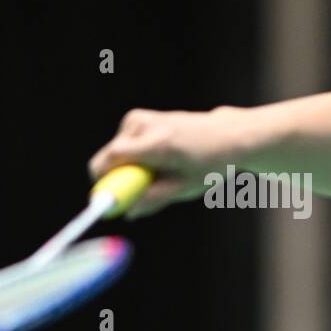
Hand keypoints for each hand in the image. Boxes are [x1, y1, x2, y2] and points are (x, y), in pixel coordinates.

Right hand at [88, 107, 237, 218]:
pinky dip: (133, 159)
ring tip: (158, 171)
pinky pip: (121, 147)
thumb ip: (154, 199)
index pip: (112, 157)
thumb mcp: (184, 187)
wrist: (225, 135)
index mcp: (158, 143)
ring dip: (128, 169)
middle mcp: (144, 125)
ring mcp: (138, 118)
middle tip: (141, 190)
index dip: (105, 181)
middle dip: (117, 178)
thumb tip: (128, 212)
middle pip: (108, 157)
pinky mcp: (136, 118)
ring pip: (113, 154)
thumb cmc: (209, 163)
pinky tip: (158, 159)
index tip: (110, 200)